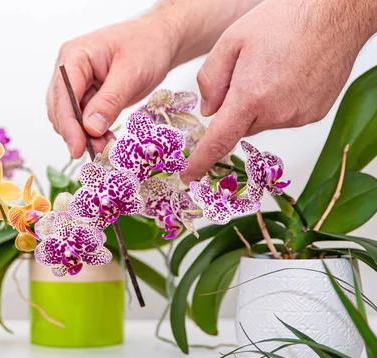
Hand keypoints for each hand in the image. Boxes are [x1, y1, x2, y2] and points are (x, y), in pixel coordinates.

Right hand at [46, 11, 176, 157]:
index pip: (63, 95)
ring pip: (69, 118)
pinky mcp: (87, 95)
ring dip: (83, 136)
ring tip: (106, 146)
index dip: (68, 125)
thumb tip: (90, 128)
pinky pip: (83, 119)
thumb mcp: (131, 73)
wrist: (159, 41)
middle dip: (76, 133)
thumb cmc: (147, 46)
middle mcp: (69, 69)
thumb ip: (109, 101)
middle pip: (60, 109)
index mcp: (75, 56)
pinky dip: (92, 133)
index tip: (78, 148)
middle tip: (98, 152)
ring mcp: (77, 83)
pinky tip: (107, 139)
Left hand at [181, 0, 376, 182]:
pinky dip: (281, 102)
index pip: (218, 141)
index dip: (200, 162)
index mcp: (251, 96)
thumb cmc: (285, 19)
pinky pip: (285, 116)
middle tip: (248, 74)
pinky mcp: (315, 113)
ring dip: (260, 104)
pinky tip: (289, 75)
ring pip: (263, 122)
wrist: (334, 13)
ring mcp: (298, 116)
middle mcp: (276, 113)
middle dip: (237, 108)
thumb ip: (211, 79)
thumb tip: (208, 111)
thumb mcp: (231, 41)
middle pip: (241, 127)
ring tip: (274, 68)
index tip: (189, 176)